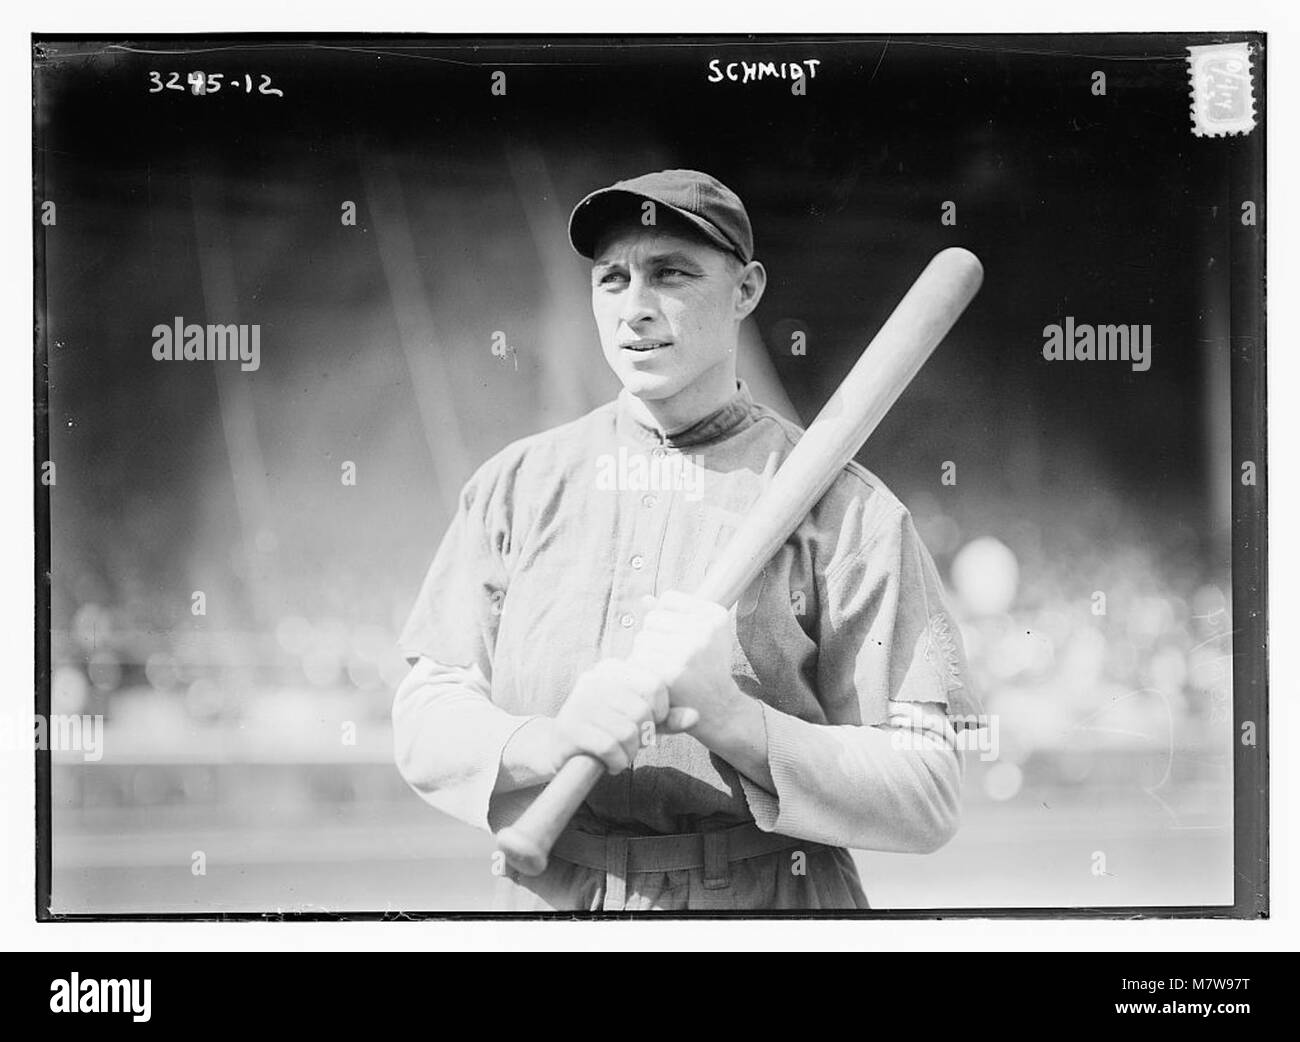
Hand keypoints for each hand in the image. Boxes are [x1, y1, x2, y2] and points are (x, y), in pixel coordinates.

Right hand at [548, 657, 694, 774]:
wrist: (559, 750)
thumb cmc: (606, 731)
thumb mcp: (640, 722)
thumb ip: (667, 718)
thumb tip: (696, 716)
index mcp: (613, 668)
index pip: (655, 685)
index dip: (660, 713)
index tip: (648, 726)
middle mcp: (594, 679)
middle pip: (642, 711)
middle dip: (643, 737)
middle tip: (631, 745)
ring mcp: (579, 702)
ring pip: (627, 732)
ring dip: (630, 753)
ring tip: (619, 754)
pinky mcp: (569, 728)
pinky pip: (609, 747)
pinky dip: (617, 762)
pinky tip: (610, 764)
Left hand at [629, 590, 744, 740]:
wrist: (719, 708)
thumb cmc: (707, 667)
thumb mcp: (703, 635)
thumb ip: (675, 614)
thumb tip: (645, 600)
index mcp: (715, 615)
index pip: (669, 599)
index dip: (668, 619)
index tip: (681, 638)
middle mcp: (705, 629)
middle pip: (652, 618)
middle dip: (656, 636)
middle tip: (674, 658)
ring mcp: (689, 650)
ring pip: (642, 638)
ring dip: (647, 653)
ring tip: (668, 669)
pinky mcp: (672, 672)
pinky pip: (638, 658)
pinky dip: (642, 669)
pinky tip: (659, 679)